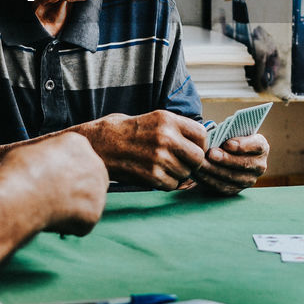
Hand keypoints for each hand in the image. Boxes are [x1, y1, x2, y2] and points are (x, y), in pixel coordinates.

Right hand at [0, 134, 107, 235]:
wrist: (21, 196)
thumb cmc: (18, 173)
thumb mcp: (31, 153)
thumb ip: (46, 159)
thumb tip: (41, 167)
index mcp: (78, 144)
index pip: (77, 158)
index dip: (63, 172)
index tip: (50, 181)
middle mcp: (95, 163)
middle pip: (90, 178)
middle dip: (76, 189)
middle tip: (54, 199)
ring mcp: (98, 189)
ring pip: (88, 201)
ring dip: (73, 208)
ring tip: (48, 209)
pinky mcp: (95, 213)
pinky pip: (82, 222)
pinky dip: (69, 225)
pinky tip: (52, 220)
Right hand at [73, 110, 207, 189]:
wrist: (100, 144)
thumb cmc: (128, 131)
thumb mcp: (155, 118)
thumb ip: (178, 128)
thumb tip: (203, 142)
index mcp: (167, 119)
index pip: (202, 135)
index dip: (200, 144)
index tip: (193, 148)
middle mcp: (165, 137)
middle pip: (198, 158)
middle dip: (192, 162)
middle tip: (181, 161)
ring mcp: (159, 157)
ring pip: (185, 173)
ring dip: (178, 173)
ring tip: (161, 165)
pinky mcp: (151, 175)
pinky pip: (172, 184)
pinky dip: (166, 182)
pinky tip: (154, 173)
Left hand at [194, 133, 269, 194]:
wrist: (227, 154)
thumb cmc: (229, 138)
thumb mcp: (232, 132)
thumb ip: (227, 134)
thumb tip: (215, 136)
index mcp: (261, 147)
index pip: (257, 146)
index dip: (243, 145)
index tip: (227, 143)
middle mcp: (259, 165)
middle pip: (244, 163)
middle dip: (226, 159)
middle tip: (211, 153)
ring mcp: (249, 180)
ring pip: (232, 177)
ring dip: (215, 170)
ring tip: (201, 163)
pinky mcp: (236, 190)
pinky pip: (222, 186)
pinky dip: (209, 179)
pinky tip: (198, 172)